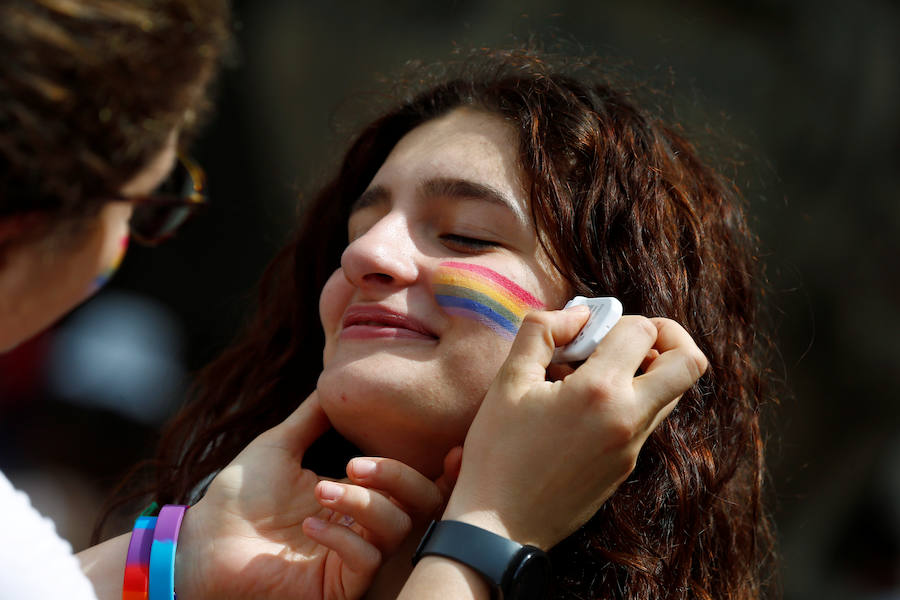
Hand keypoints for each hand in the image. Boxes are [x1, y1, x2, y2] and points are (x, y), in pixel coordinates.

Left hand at [174, 392, 452, 599]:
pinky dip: (343, 537)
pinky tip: (311, 525)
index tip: (454, 450)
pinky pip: (367, 561)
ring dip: (363, 503)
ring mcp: (351, 556)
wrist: (201, 543)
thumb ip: (312, 418)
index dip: (444, 472)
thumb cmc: (236, 499)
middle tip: (355, 464)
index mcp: (356, 494)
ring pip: (397, 529)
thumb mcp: (279, 446)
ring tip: (319, 491)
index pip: (415, 485)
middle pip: (421, 505)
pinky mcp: (337, 585)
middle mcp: (362, 525)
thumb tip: (332, 381)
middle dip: (399, 477)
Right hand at [443, 307, 707, 549]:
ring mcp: (633, 448)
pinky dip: (628, 400)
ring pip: (670, 394)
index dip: (615, 319)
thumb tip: (578, 316)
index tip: (582, 333)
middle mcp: (629, 419)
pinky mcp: (626, 468)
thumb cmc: (498, 453)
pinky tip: (580, 408)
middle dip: (667, 337)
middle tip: (626, 339)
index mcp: (601, 392)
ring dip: (647, 370)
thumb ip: (542, 332)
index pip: (644, 331)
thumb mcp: (508, 381)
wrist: (499, 528)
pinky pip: (645, 420)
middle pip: (690, 363)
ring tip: (595, 373)